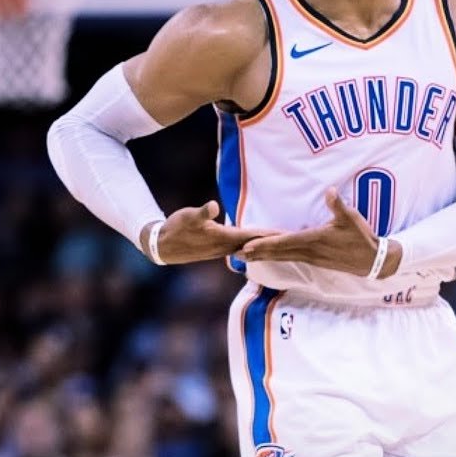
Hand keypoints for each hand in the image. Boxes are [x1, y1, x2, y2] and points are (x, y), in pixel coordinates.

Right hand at [140, 200, 278, 264]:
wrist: (161, 246)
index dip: (270, 234)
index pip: (253, 236)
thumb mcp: (188, 216)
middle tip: (293, 239)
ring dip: (263, 245)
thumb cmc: (176, 228)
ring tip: (279, 242)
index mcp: (223, 238)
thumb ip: (202, 212)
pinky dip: (251, 245)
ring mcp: (221, 250)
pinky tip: (256, 244)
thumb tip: (213, 207)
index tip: (288, 234)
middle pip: (255, 244)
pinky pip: (240, 247)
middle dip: (273, 242)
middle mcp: (225, 247)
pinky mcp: (216, 249)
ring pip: (249, 247)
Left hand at [236, 187, 402, 277]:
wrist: (372, 261)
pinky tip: (268, 257)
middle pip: (277, 252)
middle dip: (256, 253)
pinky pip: (289, 258)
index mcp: (314, 240)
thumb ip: (338, 205)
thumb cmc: (361, 238)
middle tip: (234, 253)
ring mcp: (311, 257)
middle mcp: (308, 251)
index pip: (284, 242)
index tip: (247, 246)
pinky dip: (275, 257)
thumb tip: (329, 191)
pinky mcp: (314, 260)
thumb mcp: (351, 219)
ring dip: (262, 256)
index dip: (264, 244)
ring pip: (281, 257)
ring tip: (244, 256)